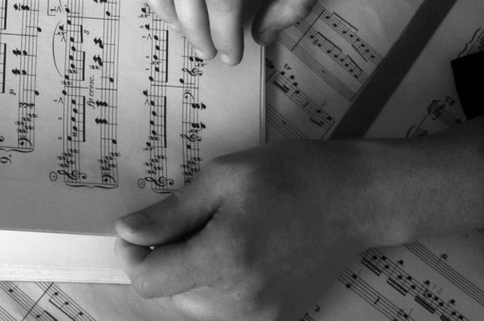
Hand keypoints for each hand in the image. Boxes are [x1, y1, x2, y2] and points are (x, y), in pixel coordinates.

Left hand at [115, 122, 483, 319]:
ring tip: (226, 232)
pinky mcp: (276, 319)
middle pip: (170, 295)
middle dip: (169, 259)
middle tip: (196, 217)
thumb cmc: (293, 176)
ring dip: (195, 275)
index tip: (141, 228)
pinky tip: (246, 252)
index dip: (134, 251)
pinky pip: (227, 312)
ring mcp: (260, 314)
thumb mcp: (225, 176)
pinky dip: (223, 287)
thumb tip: (127, 232)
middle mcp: (239, 297)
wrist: (356, 198)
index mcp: (223, 256)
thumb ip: (172, 211)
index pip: (148, 280)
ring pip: (196, 306)